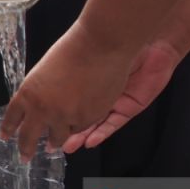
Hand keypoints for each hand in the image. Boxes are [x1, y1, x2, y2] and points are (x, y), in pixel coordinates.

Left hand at [1, 20, 138, 160]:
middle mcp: (43, 110)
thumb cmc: (72, 50)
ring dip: (55, 141)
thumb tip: (34, 107)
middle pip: (28, 138)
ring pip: (57, 138)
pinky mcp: (86, 119)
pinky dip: (78, 126)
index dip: (8, 130)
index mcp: (27, 95)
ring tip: (53, 145)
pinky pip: (79, 128)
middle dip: (25, 150)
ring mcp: (65, 117)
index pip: (12, 119)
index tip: (5, 137)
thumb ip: (36, 92)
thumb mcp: (42, 72)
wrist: (100, 46)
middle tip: (25, 157)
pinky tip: (79, 120)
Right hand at [61, 40, 183, 151]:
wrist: (147, 41)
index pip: (68, 104)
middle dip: (64, 132)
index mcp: (86, 82)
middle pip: (79, 118)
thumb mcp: (87, 58)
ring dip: (80, 137)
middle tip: (50, 143)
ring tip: (67, 146)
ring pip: (95, 125)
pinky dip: (101, 133)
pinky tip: (90, 141)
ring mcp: (114, 102)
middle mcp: (99, 95)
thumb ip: (71, 72)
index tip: (42, 124)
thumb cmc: (116, 42)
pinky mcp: (129, 107)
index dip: (56, 116)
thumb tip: (49, 78)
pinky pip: (113, 124)